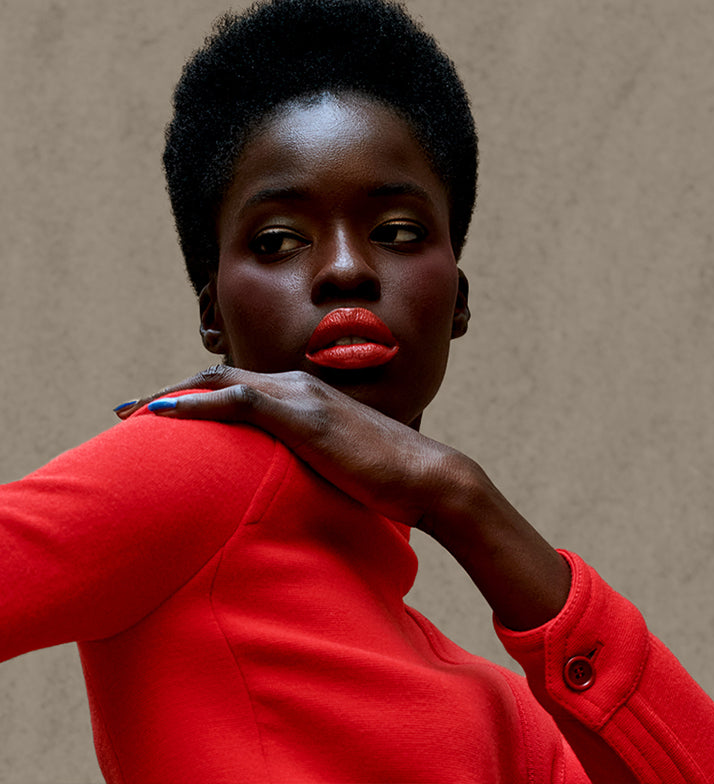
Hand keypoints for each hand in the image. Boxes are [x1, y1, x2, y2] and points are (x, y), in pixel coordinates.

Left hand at [118, 365, 456, 528]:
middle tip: (128, 413)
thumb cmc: (391, 483)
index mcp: (308, 396)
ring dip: (170, 395)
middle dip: (169, 392)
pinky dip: (194, 405)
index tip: (157, 416)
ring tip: (131, 415)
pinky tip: (162, 416)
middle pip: (218, 377)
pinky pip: (235, 401)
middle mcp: (300, 386)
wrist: (429, 479)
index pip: (239, 386)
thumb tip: (283, 493)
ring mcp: (301, 397)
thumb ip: (308, 466)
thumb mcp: (338, 469)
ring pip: (219, 382)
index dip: (194, 397)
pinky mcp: (303, 416)